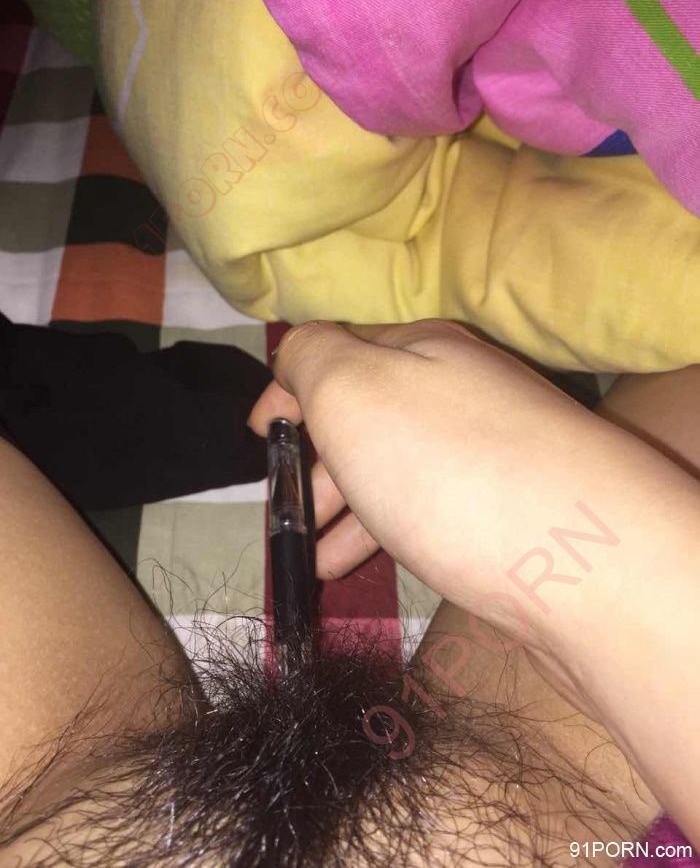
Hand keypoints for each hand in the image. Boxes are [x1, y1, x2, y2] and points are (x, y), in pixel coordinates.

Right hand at [249, 320, 699, 845]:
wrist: (583, 563)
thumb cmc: (447, 466)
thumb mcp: (354, 389)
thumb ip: (311, 357)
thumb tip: (297, 352)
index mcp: (420, 349)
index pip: (337, 351)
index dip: (289, 389)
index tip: (259, 437)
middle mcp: (457, 392)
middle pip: (364, 415)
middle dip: (313, 460)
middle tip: (282, 510)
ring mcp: (485, 455)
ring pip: (391, 469)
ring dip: (339, 506)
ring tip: (306, 554)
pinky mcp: (503, 514)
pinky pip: (422, 509)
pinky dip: (378, 531)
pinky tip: (350, 567)